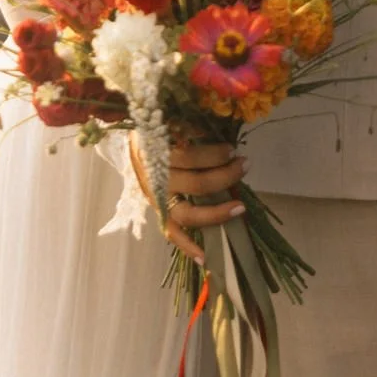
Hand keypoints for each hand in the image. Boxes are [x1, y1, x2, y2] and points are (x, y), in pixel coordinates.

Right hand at [131, 135, 245, 262]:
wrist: (133, 143)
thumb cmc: (158, 128)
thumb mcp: (170, 118)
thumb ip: (191, 127)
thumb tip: (222, 137)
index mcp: (155, 151)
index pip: (189, 157)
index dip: (214, 154)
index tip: (232, 149)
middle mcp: (155, 178)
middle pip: (195, 184)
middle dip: (225, 175)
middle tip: (244, 164)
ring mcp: (156, 199)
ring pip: (187, 213)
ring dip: (216, 213)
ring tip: (240, 207)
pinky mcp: (158, 212)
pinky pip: (172, 233)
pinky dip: (188, 247)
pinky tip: (205, 258)